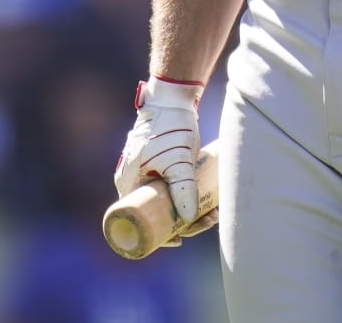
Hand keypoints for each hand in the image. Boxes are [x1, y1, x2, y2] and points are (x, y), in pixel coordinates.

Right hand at [114, 79, 214, 241]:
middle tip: (207, 222)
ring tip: (214, 214)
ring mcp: (150, 175)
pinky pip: (175, 191)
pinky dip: (190, 199)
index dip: (157, 235)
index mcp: (127, 183)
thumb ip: (182, 188)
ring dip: (190, 212)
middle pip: (157, 213)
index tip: (178, 241)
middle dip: (182, 222)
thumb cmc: (168, 128)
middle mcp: (135, 182)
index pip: (138, 219)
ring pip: (169, 203)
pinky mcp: (164, 168)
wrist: (173, 99)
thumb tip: (189, 219)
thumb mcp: (176, 161)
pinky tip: (209, 205)